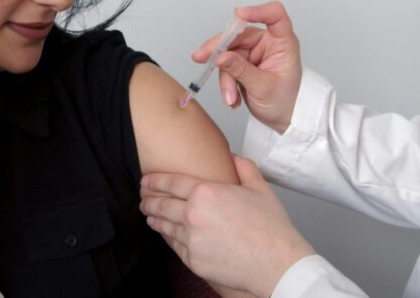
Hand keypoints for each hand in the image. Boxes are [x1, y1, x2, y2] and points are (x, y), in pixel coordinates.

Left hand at [140, 156, 314, 297]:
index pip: (171, 183)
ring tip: (150, 216)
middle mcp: (194, 215)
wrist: (277, 263)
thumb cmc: (271, 228)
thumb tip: (232, 157)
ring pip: (165, 227)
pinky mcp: (194, 260)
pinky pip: (175, 246)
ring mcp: (191, 240)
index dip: (154, 181)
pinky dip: (168, 239)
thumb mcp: (259, 187)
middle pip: (162, 205)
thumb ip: (243, 167)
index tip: (145, 180)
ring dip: (155, 219)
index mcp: (207, 193)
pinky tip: (167, 236)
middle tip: (143, 199)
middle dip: (149, 201)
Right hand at [194, 1, 301, 132]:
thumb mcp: (263, 88)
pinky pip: (225, 66)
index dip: (257, 10)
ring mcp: (253, 52)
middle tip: (201, 59)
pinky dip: (226, 83)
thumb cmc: (284, 101)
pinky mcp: (242, 62)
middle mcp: (267, 42)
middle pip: (238, 34)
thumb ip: (242, 71)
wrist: (283, 118)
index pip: (274, 16)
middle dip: (220, 51)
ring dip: (225, 78)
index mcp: (282, 43)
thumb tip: (221, 57)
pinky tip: (232, 98)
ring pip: (227, 53)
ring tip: (231, 98)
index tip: (239, 13)